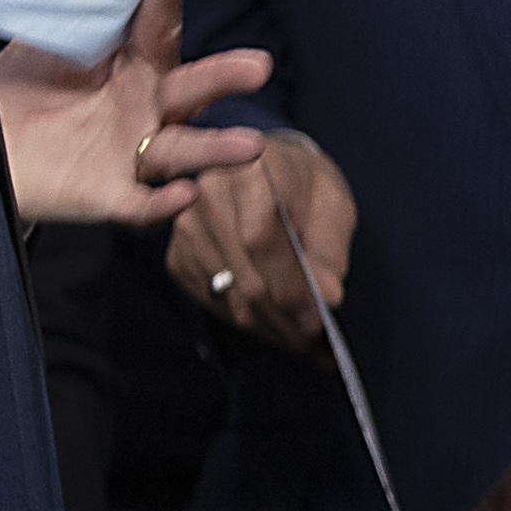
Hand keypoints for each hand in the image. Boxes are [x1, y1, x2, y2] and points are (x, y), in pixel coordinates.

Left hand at [0, 0, 274, 225]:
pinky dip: (164, 202)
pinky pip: (143, 203)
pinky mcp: (112, 194)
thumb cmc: (26, 86)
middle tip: (257, 66)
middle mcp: (145, 107)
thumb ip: (78, 14)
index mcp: (133, 63)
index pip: (156, 25)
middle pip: (190, 90)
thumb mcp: (51, 41)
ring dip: (216, 149)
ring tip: (249, 145)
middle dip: (224, 77)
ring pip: (183, 151)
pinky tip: (184, 194)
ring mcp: (134, 151)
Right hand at [164, 127, 355, 352]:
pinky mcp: (176, 253)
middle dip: (286, 320)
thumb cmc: (304, 187)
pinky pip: (213, 303)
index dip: (290, 287)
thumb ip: (331, 249)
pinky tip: (274, 323)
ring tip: (302, 338)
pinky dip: (248, 321)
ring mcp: (185, 225)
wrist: (266, 171)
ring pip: (230, 297)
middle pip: (245, 276)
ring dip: (270, 327)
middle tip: (316, 340)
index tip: (317, 320)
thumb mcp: (333, 205)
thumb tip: (327, 296)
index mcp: (250, 170)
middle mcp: (207, 194)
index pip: (261, 240)